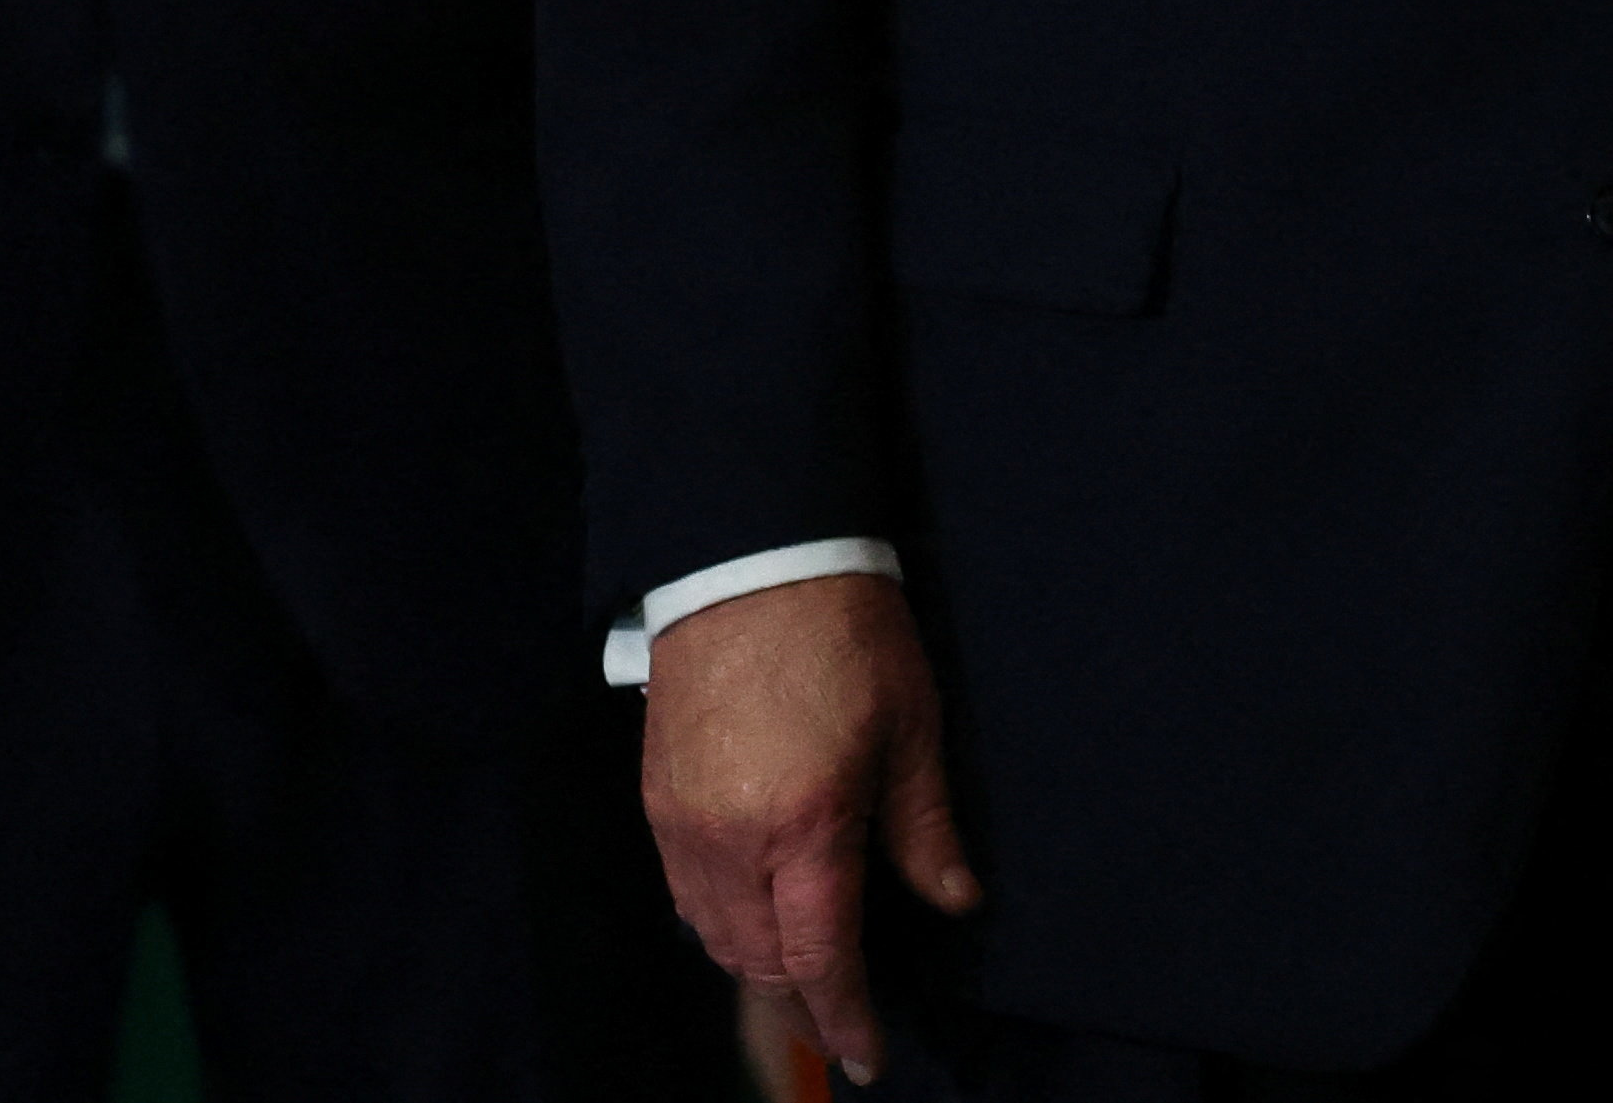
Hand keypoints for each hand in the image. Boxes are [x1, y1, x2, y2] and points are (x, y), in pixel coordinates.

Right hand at [642, 572, 977, 1084]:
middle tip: (843, 1023)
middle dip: (800, 1003)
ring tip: (803, 977)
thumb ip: (925, 826)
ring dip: (758, 966)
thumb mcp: (912, 726)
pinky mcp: (656, 800)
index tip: (866, 1057)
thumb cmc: (846, 633)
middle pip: (758, 960)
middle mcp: (732, 841)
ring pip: (714, 935)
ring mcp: (683, 824)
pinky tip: (752, 916)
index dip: (845, 1016)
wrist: (750, 559)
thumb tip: (956, 899)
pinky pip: (685, 893)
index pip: (820, 956)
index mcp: (804, 825)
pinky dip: (720, 922)